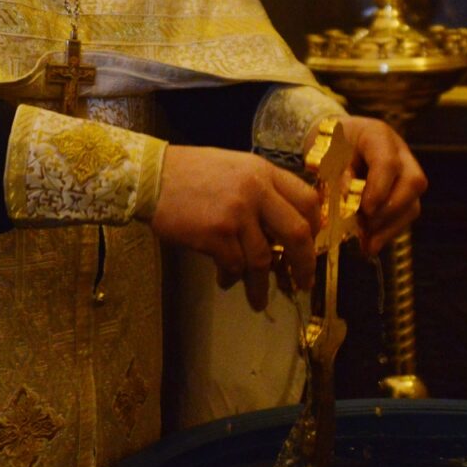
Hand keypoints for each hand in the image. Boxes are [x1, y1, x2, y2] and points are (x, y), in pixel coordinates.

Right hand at [152, 146, 320, 310]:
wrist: (150, 176)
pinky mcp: (216, 234)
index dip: (315, 226)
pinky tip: (225, 280)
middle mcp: (256, 190)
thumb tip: (280, 227)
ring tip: (258, 299)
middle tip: (301, 282)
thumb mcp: (234, 168)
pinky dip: (232, 277)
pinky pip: (234, 265)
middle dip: (304, 264)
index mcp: (263, 171)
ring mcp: (237, 213)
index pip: (307, 199)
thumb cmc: (189, 172)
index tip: (311, 245)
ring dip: (261, 284)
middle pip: (298, 233)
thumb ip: (260, 189)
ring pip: (263, 259)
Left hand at [337, 117, 427, 256]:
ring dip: (390, 228)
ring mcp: (406, 173)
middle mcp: (400, 153)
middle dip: (390, 210)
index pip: (388, 162)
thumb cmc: (329, 145)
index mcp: (378, 135)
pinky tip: (370, 245)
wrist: (334, 140)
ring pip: (413, 204)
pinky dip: (388, 232)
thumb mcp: (325, 154)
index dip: (380, 189)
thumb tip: (350, 202)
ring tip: (367, 243)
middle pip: (413, 182)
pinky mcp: (404, 193)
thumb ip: (337, 175)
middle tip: (366, 226)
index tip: (365, 209)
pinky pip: (405, 215)